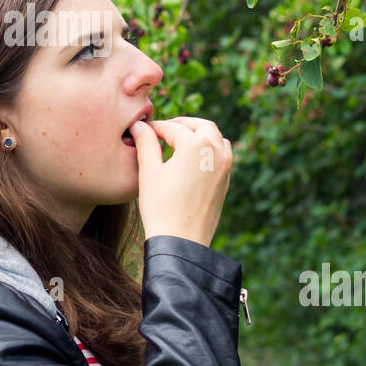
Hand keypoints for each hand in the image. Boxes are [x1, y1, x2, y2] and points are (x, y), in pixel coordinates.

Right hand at [129, 115, 232, 247]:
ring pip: (216, 138)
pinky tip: (192, 159)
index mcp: (196, 145)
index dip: (155, 127)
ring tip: (180, 142)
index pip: (173, 128)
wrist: (181, 241)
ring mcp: (225, 167)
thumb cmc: (161, 207)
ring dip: (200, 134)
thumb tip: (139, 126)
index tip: (143, 129)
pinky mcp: (226, 181)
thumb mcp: (149, 171)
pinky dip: (209, 149)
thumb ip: (146, 143)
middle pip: (201, 126)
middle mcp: (216, 151)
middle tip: (164, 129)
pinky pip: (222, 155)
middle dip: (182, 124)